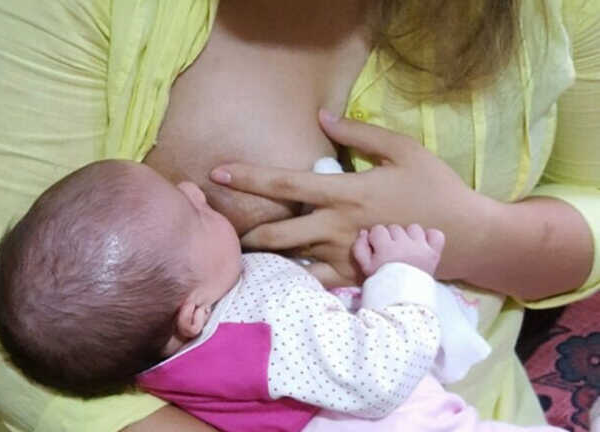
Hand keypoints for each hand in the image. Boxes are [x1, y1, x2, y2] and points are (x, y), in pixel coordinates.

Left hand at [209, 110, 490, 285]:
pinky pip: (314, 286)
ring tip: (240, 256)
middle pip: (276, 234)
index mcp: (345, 193)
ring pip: (291, 264)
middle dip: (244, 234)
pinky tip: (274, 279)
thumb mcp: (403, 150)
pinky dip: (292, 282)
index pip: (285, 184)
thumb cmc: (434, 187)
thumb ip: (360, 134)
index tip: (217, 173)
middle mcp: (337, 228)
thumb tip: (321, 119)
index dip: (248, 177)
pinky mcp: (355, 277)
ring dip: (263, 261)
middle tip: (221, 230)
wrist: (466, 236)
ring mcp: (344, 257)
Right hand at [353, 224, 444, 275]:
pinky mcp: (434, 253)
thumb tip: (364, 232)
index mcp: (386, 248)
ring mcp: (421, 248)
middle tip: (390, 253)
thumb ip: (360, 248)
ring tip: (406, 249)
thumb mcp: (365, 268)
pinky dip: (430, 237)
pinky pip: (436, 235)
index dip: (376, 239)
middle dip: (390, 238)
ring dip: (408, 236)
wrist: (404, 300)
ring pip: (413, 228)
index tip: (377, 250)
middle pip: (395, 228)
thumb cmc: (383, 283)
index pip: (378, 229)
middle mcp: (404, 245)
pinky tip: (422, 245)